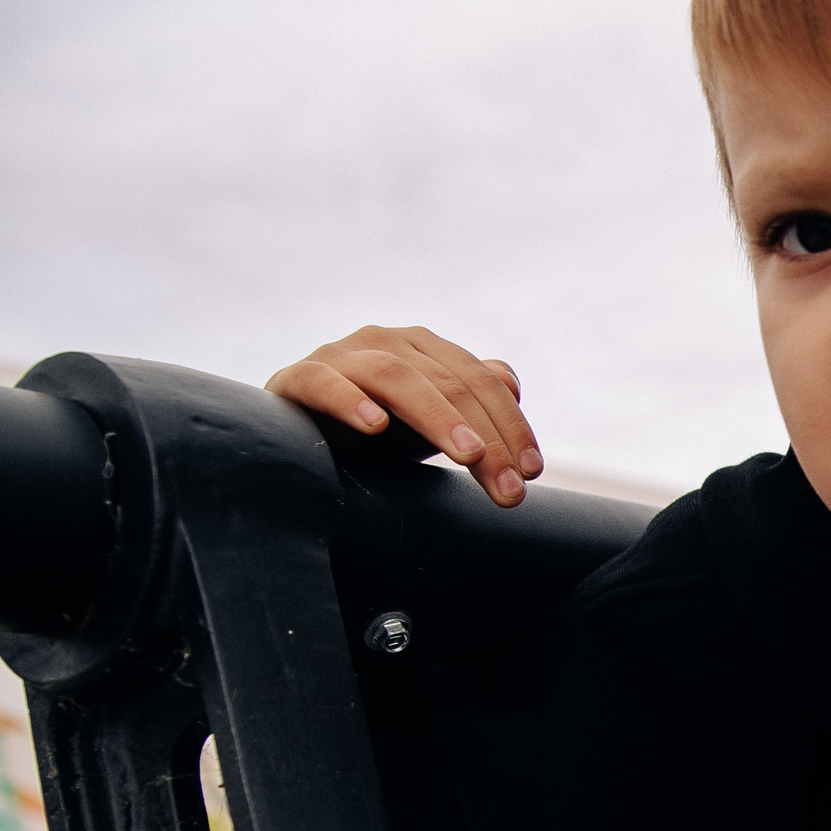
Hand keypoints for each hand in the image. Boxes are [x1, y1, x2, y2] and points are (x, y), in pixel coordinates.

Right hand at [266, 325, 542, 506]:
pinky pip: (324, 382)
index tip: (531, 472)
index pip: (482, 381)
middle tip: (510, 488)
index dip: (512, 426)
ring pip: (397, 378)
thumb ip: (472, 396)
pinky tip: (374, 425)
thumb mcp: (432, 418)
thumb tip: (511, 385)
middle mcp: (388, 341)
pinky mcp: (299, 377)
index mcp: (426, 348)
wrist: (300, 429)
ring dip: (438, 417)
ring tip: (468, 454)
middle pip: (449, 384)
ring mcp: (342, 355)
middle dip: (487, 439)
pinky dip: (349, 400)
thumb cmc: (376, 423)